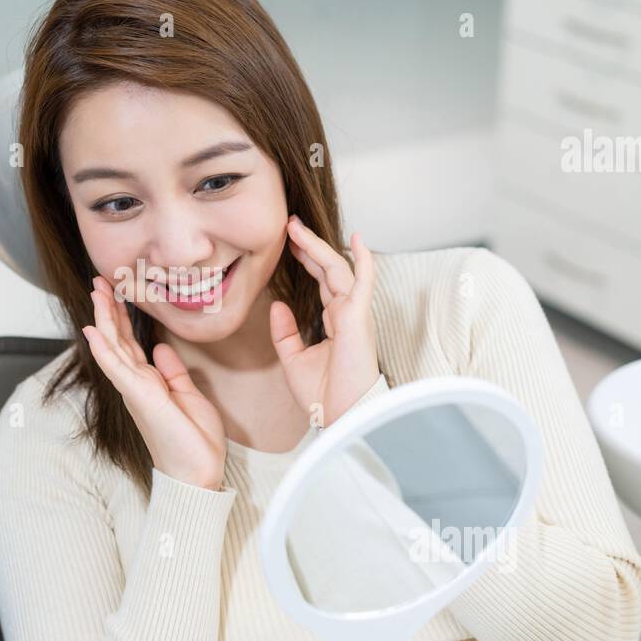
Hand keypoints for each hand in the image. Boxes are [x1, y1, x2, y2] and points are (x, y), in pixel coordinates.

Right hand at [82, 275, 226, 490]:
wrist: (197, 474)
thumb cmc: (194, 442)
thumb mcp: (189, 396)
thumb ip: (173, 373)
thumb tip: (162, 349)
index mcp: (149, 383)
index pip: (131, 344)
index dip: (122, 317)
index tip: (118, 292)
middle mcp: (137, 384)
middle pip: (118, 339)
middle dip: (108, 308)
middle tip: (100, 280)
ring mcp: (135, 389)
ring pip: (114, 346)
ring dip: (103, 318)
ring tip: (96, 291)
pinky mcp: (140, 396)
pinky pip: (117, 367)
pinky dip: (104, 348)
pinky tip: (93, 330)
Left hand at [270, 218, 379, 428]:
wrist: (339, 416)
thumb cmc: (323, 395)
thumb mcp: (293, 360)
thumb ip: (285, 333)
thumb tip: (277, 305)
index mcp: (334, 322)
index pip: (321, 282)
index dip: (306, 260)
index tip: (288, 243)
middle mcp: (347, 313)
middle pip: (328, 270)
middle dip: (309, 246)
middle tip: (289, 224)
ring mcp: (355, 314)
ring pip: (337, 270)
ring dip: (318, 247)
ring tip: (296, 227)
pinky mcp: (358, 318)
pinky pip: (363, 283)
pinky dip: (362, 261)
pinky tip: (356, 240)